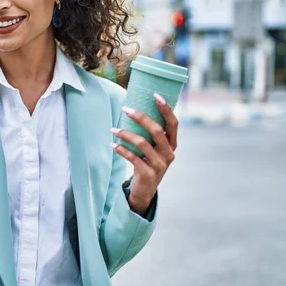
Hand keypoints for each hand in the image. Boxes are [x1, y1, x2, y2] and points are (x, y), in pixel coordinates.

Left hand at [110, 92, 177, 215]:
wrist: (145, 190)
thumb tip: (135, 109)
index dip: (166, 109)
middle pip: (156, 130)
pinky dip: (121, 149)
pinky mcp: (148, 174)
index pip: (173, 123)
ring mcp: (160, 165)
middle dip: (140, 117)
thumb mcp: (154, 149)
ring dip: (125, 134)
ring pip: (142, 143)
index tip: (155, 95)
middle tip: (124, 109)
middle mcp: (169, 153)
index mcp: (172, 144)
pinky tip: (113, 145)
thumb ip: (150, 134)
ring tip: (113, 129)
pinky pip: (133, 158)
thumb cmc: (147, 162)